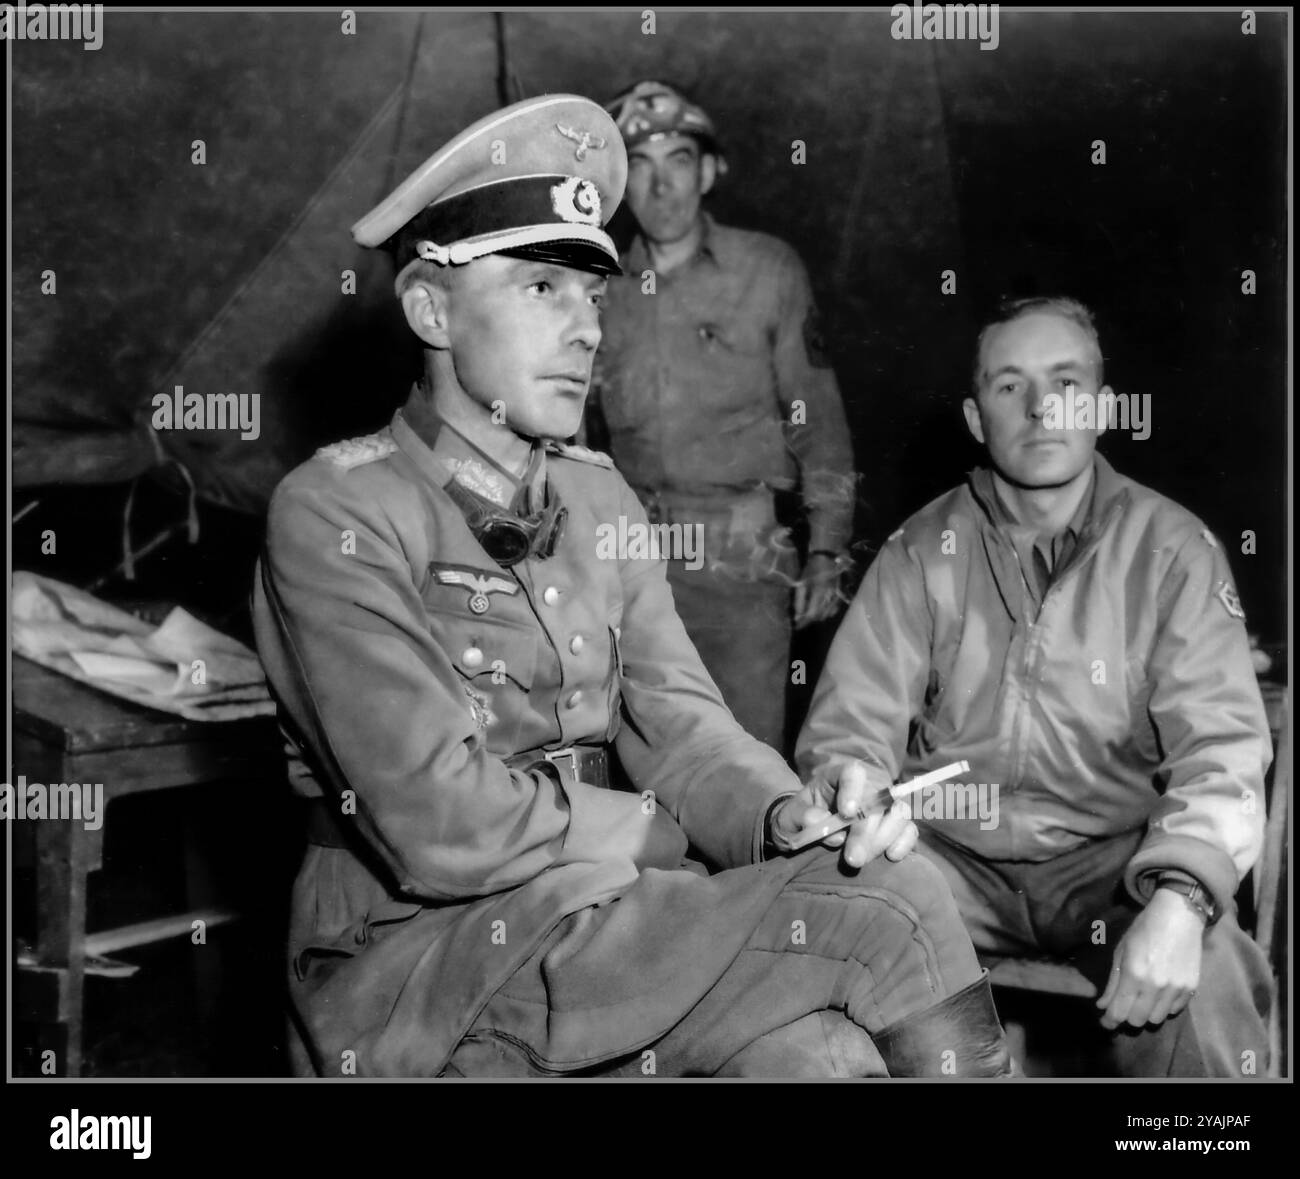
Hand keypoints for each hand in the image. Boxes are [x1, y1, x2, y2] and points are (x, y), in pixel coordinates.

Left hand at [768, 760, 917, 867]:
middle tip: (852, 857)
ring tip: (860, 859)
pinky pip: (909, 831)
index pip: (853, 773)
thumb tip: (833, 834)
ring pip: (898, 815)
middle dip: (866, 831)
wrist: (806, 829)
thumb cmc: (798, 818)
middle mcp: (866, 788)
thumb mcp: (790, 816)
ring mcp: (883, 807)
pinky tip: (890, 856)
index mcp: (838, 777)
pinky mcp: (893, 828)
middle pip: (877, 801)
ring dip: (883, 839)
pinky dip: (904, 843)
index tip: (846, 814)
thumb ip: (804, 818)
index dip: (854, 790)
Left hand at [793, 553, 842, 628]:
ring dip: (816, 617)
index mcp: (819, 592)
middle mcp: (830, 597)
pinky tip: (819, 608)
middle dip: (809, 620)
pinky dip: (825, 613)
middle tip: (800, 618)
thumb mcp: (802, 583)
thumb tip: (797, 616)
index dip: (804, 622)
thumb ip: (799, 601)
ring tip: (808, 612)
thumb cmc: (812, 570)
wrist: (828, 559)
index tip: (796, 626)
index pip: (812, 614)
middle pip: (819, 617)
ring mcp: (837, 598)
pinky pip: (833, 611)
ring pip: (826, 615)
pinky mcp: (841, 598)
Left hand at [1096, 888, 1205, 1029]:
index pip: (1119, 1011)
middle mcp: (1156, 986)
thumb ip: (1112, 982)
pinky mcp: (1192, 988)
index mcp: (1134, 974)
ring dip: (1146, 1013)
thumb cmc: (1144, 928)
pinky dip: (1164, 1007)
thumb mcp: (1121, 951)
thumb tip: (1102, 1006)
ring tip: (1142, 999)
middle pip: (1138, 1020)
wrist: (1178, 916)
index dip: (1109, 1020)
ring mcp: (1176, 989)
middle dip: (1127, 1016)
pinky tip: (1160, 993)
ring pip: (1157, 1019)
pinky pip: (1175, 1010)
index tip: (1105, 1022)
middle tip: (1124, 1006)